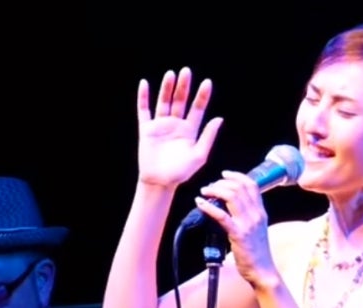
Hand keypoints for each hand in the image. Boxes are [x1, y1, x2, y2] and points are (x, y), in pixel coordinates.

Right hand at [137, 67, 223, 187]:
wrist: (160, 182)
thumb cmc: (181, 172)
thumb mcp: (199, 156)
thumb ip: (208, 137)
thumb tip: (219, 118)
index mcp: (190, 130)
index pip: (197, 109)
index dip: (202, 96)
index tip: (207, 82)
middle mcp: (176, 125)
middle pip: (181, 101)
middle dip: (184, 86)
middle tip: (187, 71)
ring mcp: (161, 125)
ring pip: (164, 102)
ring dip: (167, 88)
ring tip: (171, 74)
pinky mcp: (147, 129)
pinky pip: (144, 110)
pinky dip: (143, 97)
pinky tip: (144, 83)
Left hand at [195, 171, 277, 286]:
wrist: (262, 270)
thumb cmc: (257, 252)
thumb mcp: (256, 229)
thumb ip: (247, 216)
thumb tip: (229, 206)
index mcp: (261, 212)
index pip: (252, 185)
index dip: (237, 176)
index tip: (224, 174)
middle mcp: (256, 215)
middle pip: (239, 188)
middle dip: (221, 183)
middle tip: (209, 187)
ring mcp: (248, 224)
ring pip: (231, 196)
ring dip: (214, 190)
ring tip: (204, 192)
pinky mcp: (238, 234)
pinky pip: (222, 216)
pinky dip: (209, 207)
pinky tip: (200, 203)